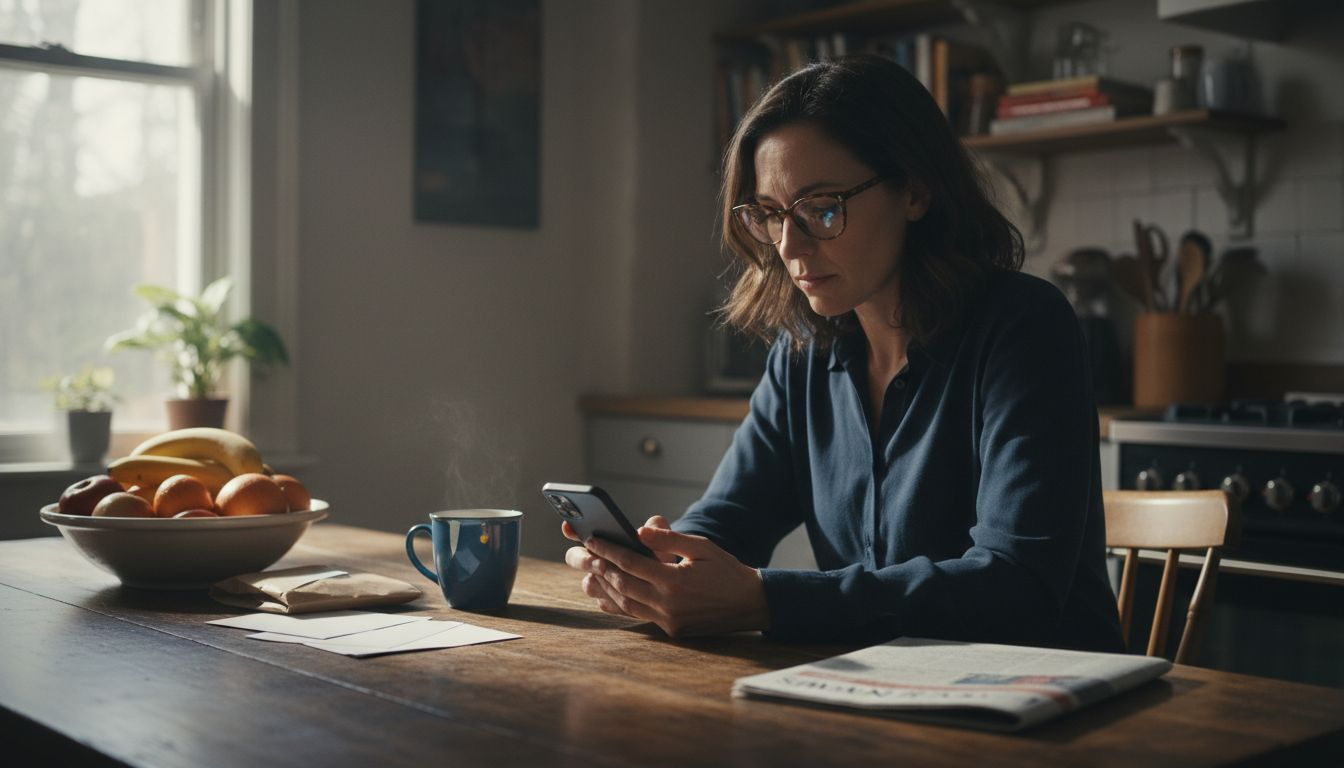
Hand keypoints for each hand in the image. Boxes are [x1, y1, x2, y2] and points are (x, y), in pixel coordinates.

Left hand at [563, 517, 768, 637]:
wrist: (752, 604)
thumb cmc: (727, 571)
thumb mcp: (702, 547)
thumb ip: (669, 539)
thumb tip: (639, 530)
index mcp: (675, 581)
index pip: (632, 563)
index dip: (608, 550)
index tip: (592, 539)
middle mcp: (668, 604)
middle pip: (622, 585)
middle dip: (600, 568)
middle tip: (582, 554)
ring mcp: (669, 621)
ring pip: (626, 604)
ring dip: (605, 588)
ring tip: (588, 574)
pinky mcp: (672, 631)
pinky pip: (638, 617)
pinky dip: (620, 605)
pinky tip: (608, 595)